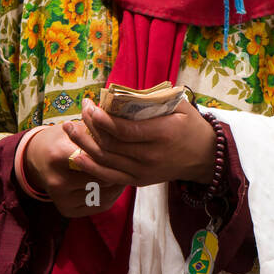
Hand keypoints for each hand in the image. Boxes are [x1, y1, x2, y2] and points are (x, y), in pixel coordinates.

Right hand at [23, 122, 126, 219]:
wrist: (36, 158)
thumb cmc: (62, 138)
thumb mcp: (77, 128)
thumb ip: (99, 131)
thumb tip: (127, 127)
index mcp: (58, 155)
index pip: (97, 157)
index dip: (115, 153)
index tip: (130, 147)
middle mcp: (57, 180)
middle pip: (101, 177)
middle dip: (119, 169)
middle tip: (135, 160)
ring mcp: (61, 199)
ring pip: (103, 193)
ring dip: (118, 182)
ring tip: (130, 170)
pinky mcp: (67, 210)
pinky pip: (99, 205)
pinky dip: (113, 194)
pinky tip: (119, 182)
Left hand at [60, 97, 215, 189]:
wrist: (204, 158)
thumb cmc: (190, 125)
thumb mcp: (179, 105)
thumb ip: (152, 99)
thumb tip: (120, 92)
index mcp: (163, 135)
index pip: (125, 130)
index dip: (103, 120)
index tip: (90, 106)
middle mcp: (151, 156)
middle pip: (111, 144)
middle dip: (90, 126)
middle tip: (80, 109)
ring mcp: (144, 172)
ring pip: (106, 161)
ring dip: (84, 144)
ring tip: (69, 128)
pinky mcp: (139, 181)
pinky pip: (110, 177)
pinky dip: (91, 167)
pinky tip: (77, 155)